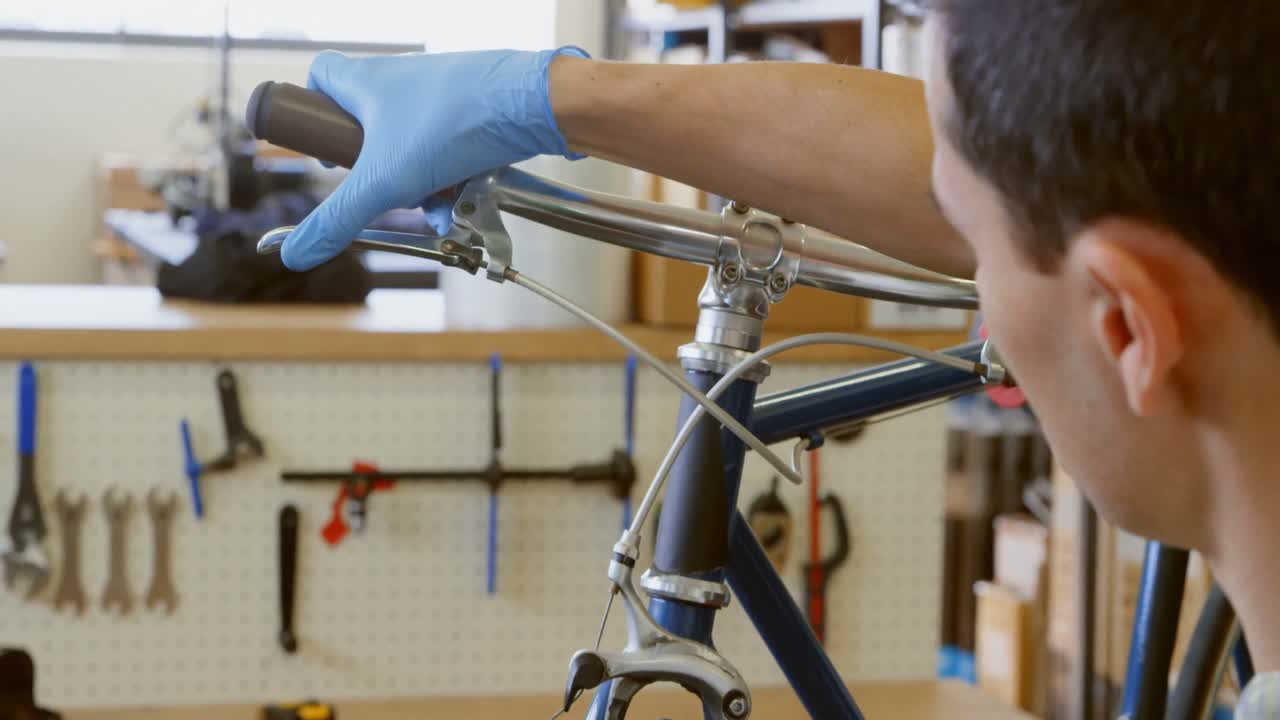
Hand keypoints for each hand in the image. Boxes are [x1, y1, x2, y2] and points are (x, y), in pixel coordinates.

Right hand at [280, 46, 587, 269]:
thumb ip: (340, 219)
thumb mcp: (385, 181)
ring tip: (434, 208)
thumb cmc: (454, 124)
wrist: (531, 104)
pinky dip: (451, 180)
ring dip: (418, 185)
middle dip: (375, 171)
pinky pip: (449, 152)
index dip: (313, 112)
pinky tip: (462, 202)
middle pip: (368, 126)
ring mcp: (440, 98)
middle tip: (382, 189)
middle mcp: (402, 83)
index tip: (323, 150)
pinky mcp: (474, 113)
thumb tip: (294, 255)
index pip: (322, 78)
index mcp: (368, 82)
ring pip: (412, 148)